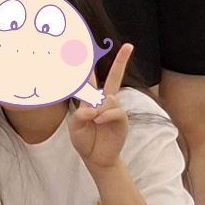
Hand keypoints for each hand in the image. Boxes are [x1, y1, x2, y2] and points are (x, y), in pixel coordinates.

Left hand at [67, 43, 133, 172]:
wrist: (96, 158)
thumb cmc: (84, 140)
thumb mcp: (75, 127)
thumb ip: (80, 114)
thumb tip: (95, 108)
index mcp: (92, 99)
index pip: (90, 79)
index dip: (89, 64)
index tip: (88, 47)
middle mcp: (106, 101)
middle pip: (115, 77)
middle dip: (122, 61)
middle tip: (130, 45)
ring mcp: (115, 109)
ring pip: (108, 99)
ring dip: (98, 111)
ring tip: (94, 122)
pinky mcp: (122, 119)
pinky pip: (114, 111)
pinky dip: (104, 116)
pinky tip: (98, 122)